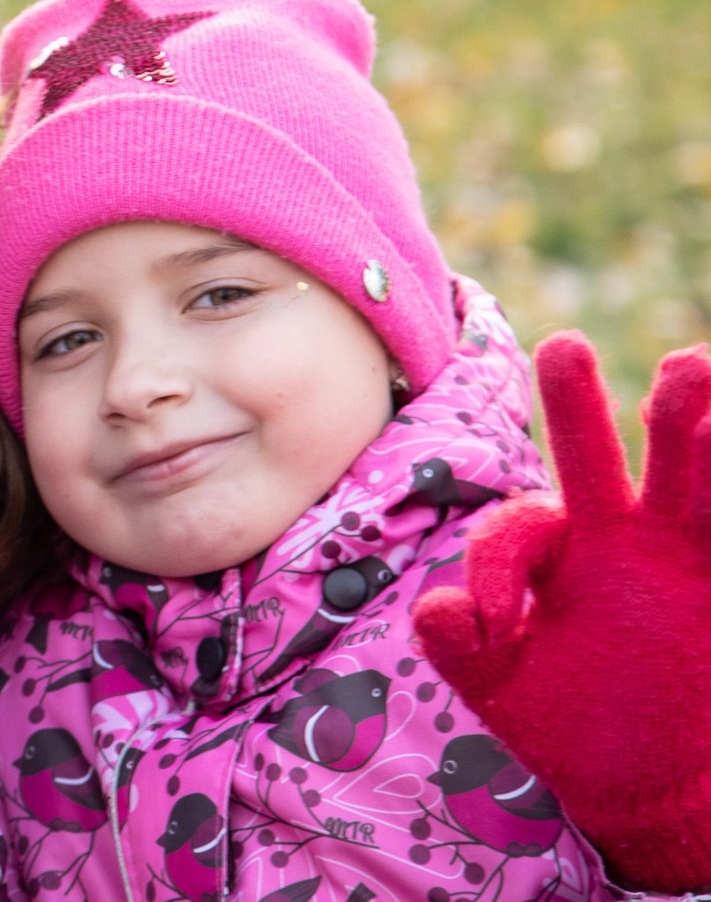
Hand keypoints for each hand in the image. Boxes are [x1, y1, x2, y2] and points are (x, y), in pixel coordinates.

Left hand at [413, 332, 710, 891]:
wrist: (645, 778)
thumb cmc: (565, 721)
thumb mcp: (499, 689)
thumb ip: (459, 649)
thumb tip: (439, 606)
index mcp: (551, 551)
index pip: (520, 522)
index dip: (499, 559)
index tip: (493, 622)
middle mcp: (614, 535)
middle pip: (594, 454)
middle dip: (578, 403)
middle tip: (564, 346)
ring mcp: (677, 555)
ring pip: (683, 473)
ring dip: (689, 424)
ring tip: (690, 366)